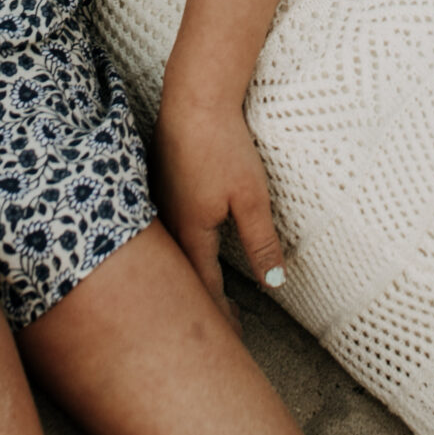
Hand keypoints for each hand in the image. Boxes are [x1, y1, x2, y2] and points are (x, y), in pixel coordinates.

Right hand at [151, 95, 286, 330]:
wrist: (193, 99)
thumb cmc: (222, 145)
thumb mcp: (252, 198)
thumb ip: (261, 242)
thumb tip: (273, 282)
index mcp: (191, 232)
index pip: (207, 287)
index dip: (222, 314)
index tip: (234, 335)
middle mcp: (169, 225)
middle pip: (187, 276)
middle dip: (207, 303)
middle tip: (226, 326)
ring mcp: (161, 206)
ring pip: (176, 255)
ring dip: (195, 276)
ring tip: (211, 296)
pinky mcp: (160, 188)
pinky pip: (170, 233)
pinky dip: (185, 252)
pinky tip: (193, 251)